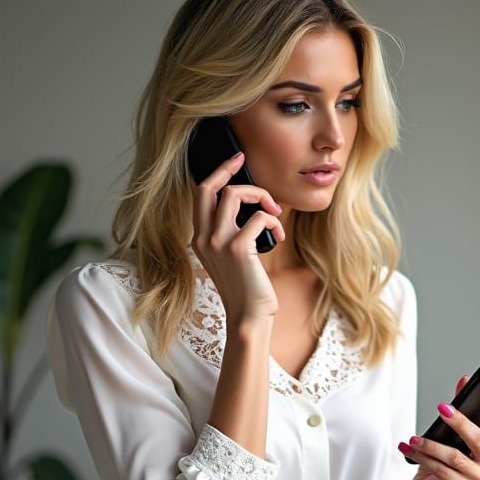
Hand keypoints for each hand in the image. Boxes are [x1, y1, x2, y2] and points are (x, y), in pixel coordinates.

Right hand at [190, 150, 285, 324]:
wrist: (248, 318)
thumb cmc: (247, 291)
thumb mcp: (233, 259)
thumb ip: (233, 234)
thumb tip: (253, 208)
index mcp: (200, 239)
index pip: (201, 195)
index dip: (218, 173)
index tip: (235, 160)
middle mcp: (203, 238)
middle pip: (208, 186)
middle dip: (228, 169)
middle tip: (245, 162)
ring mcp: (218, 242)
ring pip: (234, 194)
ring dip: (260, 195)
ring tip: (274, 213)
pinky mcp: (238, 248)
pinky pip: (259, 216)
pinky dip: (273, 221)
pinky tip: (278, 236)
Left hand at [399, 374, 479, 479]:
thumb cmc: (441, 459)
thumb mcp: (449, 432)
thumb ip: (459, 406)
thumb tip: (465, 380)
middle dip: (460, 422)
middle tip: (442, 408)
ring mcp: (477, 478)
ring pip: (455, 456)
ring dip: (431, 445)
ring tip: (414, 437)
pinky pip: (441, 470)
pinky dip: (423, 458)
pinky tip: (409, 449)